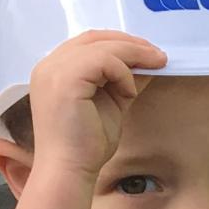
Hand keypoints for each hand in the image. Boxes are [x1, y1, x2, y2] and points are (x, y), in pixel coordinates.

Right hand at [27, 30, 167, 181]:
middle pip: (95, 37)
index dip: (120, 43)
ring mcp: (54, 70)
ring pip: (102, 46)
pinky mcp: (65, 79)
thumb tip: (148, 63)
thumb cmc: (86, 145)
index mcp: (55, 70)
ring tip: (155, 68)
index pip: (88, 43)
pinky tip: (128, 93)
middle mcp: (49, 65)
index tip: (148, 53)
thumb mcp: (111, 103)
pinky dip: (123, 73)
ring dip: (134, 55)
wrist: (70, 171)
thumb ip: (123, 81)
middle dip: (130, 43)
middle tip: (158, 55)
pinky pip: (103, 61)